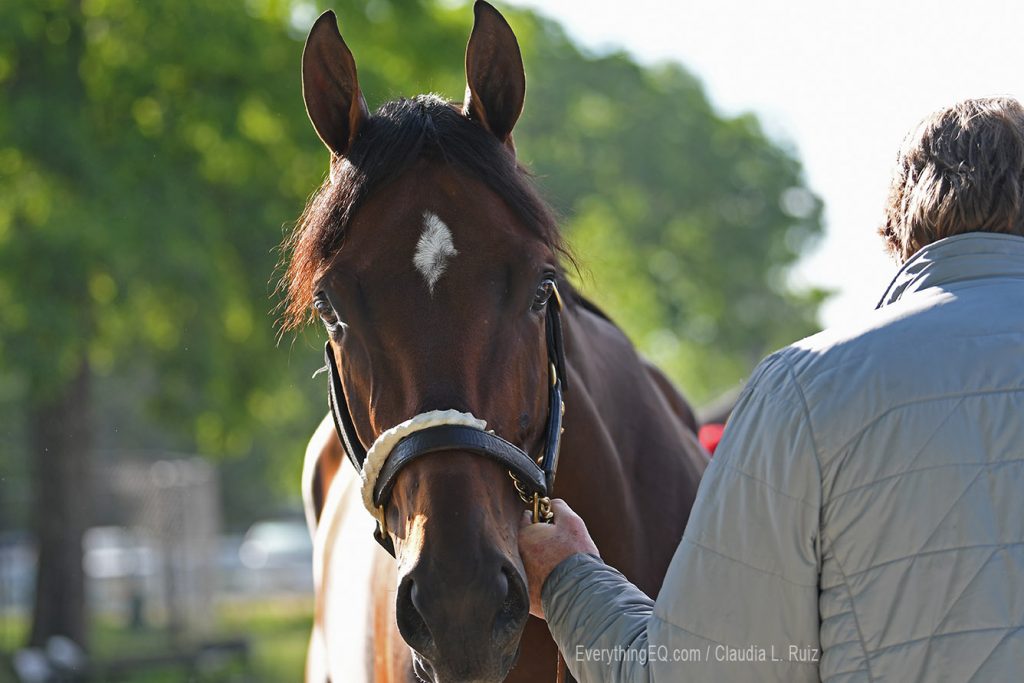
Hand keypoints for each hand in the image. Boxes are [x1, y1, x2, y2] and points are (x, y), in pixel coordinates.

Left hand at [517, 498, 599, 618]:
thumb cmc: (575, 554)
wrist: (580, 592)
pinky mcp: (525, 596)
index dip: (541, 519)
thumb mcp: (571, 521)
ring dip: (538, 560)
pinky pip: (532, 583)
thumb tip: (551, 503)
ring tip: (558, 565)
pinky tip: (555, 581)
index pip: (526, 519)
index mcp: (523, 536)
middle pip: (526, 542)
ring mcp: (519, 578)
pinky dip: (540, 580)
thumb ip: (558, 506)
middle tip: (557, 547)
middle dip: (538, 541)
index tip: (552, 525)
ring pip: (528, 562)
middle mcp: (515, 557)